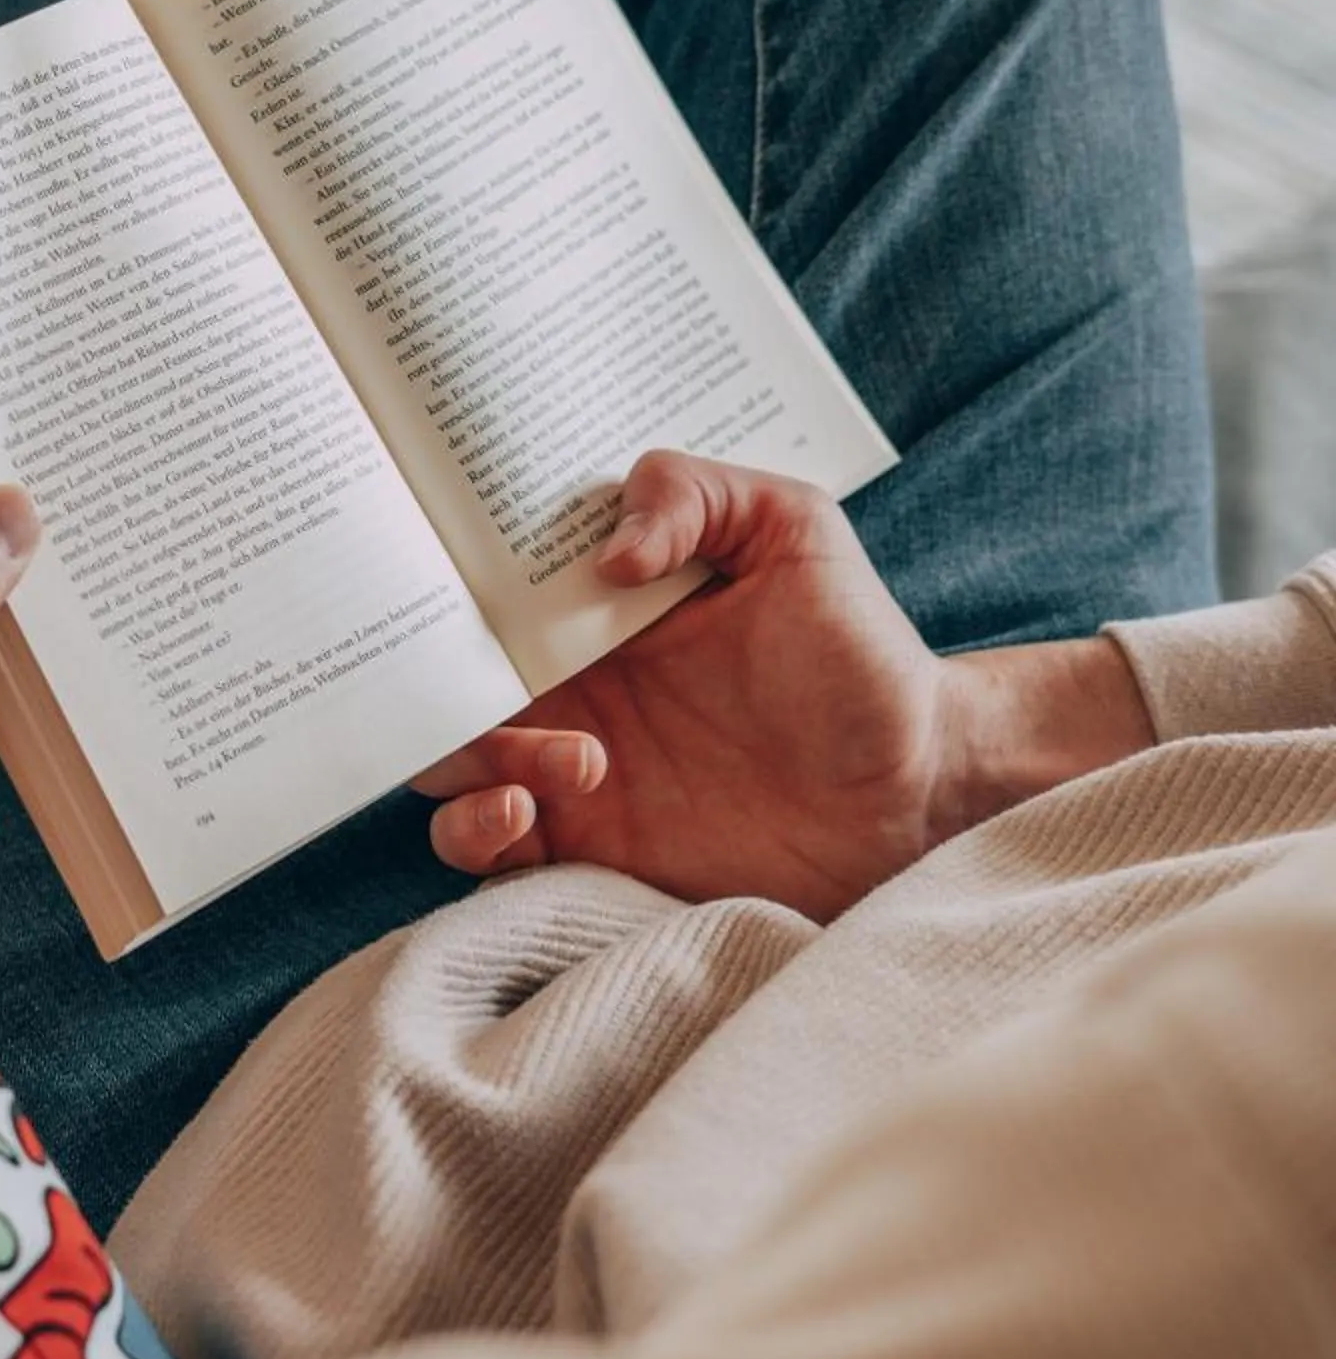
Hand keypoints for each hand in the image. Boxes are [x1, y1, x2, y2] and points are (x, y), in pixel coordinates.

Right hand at [414, 451, 1150, 919]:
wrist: (918, 789)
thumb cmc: (859, 654)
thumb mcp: (794, 531)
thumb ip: (697, 497)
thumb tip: (605, 555)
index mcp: (593, 617)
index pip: (478, 603)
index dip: (439, 600)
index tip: (441, 599)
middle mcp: (568, 694)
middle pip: (442, 693)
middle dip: (440, 696)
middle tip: (514, 700)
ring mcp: (572, 779)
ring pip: (448, 779)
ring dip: (471, 771)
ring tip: (575, 769)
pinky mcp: (592, 857)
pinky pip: (489, 861)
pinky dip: (478, 839)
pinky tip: (534, 814)